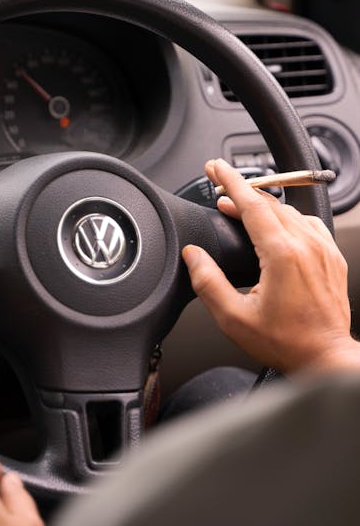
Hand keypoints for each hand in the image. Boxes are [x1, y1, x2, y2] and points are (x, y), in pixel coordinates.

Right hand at [183, 158, 357, 373]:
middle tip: (220, 192)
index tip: (215, 167)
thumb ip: (207, 282)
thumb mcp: (233, 317)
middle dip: (242, 193)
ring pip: (290, 211)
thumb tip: (192, 255)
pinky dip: (289, 218)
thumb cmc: (285, 342)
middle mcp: (306, 245)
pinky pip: (309, 224)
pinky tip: (277, 227)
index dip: (230, 181)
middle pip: (270, 204)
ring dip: (264, 206)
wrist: (325, 357)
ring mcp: (324, 250)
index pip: (251, 203)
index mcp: (282, 254)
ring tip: (242, 210)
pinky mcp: (333, 258)